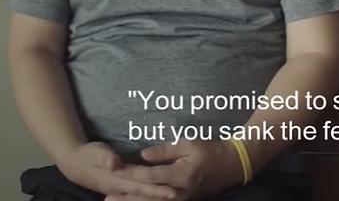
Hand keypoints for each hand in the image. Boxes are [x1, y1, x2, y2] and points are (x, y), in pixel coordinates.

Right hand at [57, 142, 176, 199]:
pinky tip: (158, 194)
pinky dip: (147, 194)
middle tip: (175, 194)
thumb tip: (114, 164)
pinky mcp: (120, 186)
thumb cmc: (88, 155)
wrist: (75, 164)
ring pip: (140, 195)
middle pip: (142, 192)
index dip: (154, 189)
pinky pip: (136, 192)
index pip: (138, 185)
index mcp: (115, 179)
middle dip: (159, 194)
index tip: (169, 190)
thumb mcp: (96, 152)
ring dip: (154, 196)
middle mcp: (119, 187)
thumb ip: (105, 158)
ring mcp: (120, 188)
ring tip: (171, 196)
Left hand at [104, 140, 243, 200]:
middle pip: (149, 197)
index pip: (151, 176)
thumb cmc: (211, 150)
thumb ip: (165, 151)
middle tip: (107, 196)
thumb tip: (143, 155)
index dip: (132, 174)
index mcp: (182, 175)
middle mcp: (180, 192)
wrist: (232, 165)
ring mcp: (183, 199)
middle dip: (127, 197)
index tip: (115, 171)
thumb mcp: (188, 144)